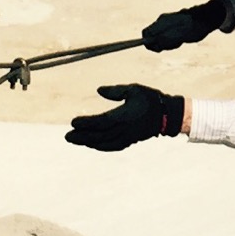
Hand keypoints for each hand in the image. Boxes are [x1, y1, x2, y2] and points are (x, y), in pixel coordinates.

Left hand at [67, 84, 184, 150]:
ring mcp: (127, 137)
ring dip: (88, 142)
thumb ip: (115, 91)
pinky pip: (112, 146)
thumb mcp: (133, 89)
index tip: (73, 122)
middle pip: (99, 135)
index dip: (86, 123)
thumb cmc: (149, 98)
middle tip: (67, 136)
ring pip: (104, 143)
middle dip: (82, 136)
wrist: (167, 114)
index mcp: (123, 116)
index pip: (100, 122)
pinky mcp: (130, 140)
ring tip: (75, 140)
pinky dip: (100, 147)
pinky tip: (92, 145)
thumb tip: (99, 90)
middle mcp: (123, 130)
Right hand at [142, 0, 230, 51]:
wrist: (206, 19)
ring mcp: (168, 24)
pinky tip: (182, 40)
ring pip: (161, 40)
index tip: (157, 48)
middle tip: (173, 44)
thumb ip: (162, 39)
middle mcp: (162, 22)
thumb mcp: (177, 36)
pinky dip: (173, 42)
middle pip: (153, 38)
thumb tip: (151, 43)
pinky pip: (169, 39)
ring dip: (168, 44)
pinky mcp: (175, 28)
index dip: (148, 42)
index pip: (146, 33)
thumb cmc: (192, 27)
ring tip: (179, 41)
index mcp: (161, 22)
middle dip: (160, 44)